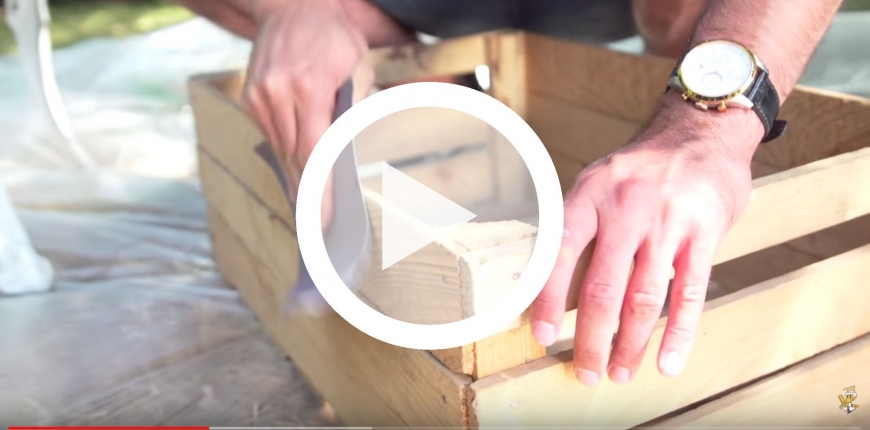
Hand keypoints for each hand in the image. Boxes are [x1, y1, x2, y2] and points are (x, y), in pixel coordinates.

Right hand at [241, 0, 373, 228]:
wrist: (290, 8)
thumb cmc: (333, 38)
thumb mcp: (357, 66)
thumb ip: (356, 108)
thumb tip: (358, 152)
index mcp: (307, 86)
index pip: (313, 150)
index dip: (319, 189)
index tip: (324, 219)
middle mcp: (276, 94)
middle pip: (295, 158)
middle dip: (309, 196)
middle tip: (322, 228)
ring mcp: (259, 98)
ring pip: (281, 152)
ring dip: (298, 180)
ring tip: (313, 212)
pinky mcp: (250, 100)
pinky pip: (272, 138)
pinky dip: (287, 158)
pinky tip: (300, 177)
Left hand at [531, 94, 762, 384]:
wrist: (701, 132)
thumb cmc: (640, 168)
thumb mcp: (598, 180)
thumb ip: (578, 224)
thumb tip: (543, 277)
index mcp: (591, 195)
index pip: (562, 251)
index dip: (550, 296)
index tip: (543, 335)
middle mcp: (627, 209)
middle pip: (605, 286)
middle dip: (593, 338)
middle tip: (585, 371)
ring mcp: (668, 222)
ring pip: (645, 297)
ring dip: (631, 343)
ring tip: (620, 373)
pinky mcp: (705, 234)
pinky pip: (690, 293)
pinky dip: (679, 333)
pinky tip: (668, 361)